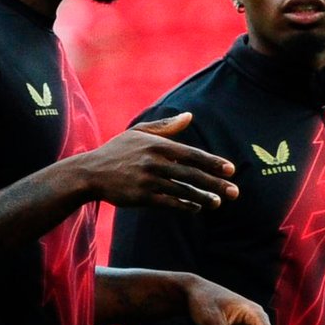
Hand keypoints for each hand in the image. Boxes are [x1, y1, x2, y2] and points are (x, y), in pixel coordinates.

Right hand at [83, 113, 238, 212]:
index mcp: (157, 144)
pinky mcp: (141, 197)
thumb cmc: (117, 151)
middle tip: (234, 191)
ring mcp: (148, 180)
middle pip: (192, 173)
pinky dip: (184, 205)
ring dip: (203, 197)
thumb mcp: (139, 133)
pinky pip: (169, 202)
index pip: (192, 154)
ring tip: (219, 202)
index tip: (230, 169)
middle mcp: (155, 161)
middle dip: (215, 183)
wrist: (90, 172)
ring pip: (182, 189)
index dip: (213, 162)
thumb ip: (166, 127)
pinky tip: (196, 208)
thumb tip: (190, 116)